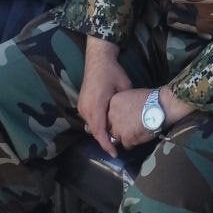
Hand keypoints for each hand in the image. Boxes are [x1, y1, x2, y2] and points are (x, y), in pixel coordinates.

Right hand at [78, 40, 131, 157]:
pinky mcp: (81, 103)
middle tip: (117, 146)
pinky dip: (97, 124)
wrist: (98, 59)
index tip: (114, 154)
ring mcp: (81, 105)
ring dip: (100, 132)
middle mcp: (86, 107)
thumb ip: (125, 105)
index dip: (106, 145)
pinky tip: (107, 124)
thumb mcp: (124, 88)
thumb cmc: (113, 72)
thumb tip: (130, 118)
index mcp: (96, 105)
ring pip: (90, 126)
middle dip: (105, 140)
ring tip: (114, 137)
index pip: (99, 131)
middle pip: (94, 131)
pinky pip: (89, 119)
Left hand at [107, 89, 157, 150]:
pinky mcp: (126, 138)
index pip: (110, 115)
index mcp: (113, 102)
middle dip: (120, 129)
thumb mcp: (131, 95)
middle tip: (131, 127)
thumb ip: (124, 106)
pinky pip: (126, 145)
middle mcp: (112, 115)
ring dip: (126, 137)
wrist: (161, 106)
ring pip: (117, 137)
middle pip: (111, 127)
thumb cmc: (151, 99)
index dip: (118, 119)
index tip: (126, 119)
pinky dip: (133, 143)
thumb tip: (124, 114)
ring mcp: (118, 127)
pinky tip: (141, 136)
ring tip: (137, 132)